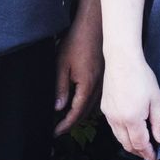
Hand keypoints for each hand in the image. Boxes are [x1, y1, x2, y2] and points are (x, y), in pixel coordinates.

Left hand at [54, 20, 102, 135]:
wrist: (94, 26)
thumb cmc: (77, 42)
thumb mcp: (62, 64)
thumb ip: (60, 88)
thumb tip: (58, 108)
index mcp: (87, 86)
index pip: (76, 114)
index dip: (65, 125)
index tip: (55, 132)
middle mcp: (98, 88)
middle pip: (85, 114)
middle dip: (72, 123)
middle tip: (59, 129)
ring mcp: (103, 83)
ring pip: (92, 106)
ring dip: (80, 115)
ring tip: (67, 119)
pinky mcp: (104, 77)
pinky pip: (96, 97)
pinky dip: (86, 105)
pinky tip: (80, 103)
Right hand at [101, 51, 159, 159]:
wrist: (121, 60)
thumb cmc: (141, 77)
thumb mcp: (156, 99)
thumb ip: (159, 122)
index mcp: (132, 119)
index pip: (141, 145)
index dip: (149, 154)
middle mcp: (118, 120)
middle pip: (128, 145)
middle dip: (140, 152)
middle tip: (150, 154)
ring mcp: (109, 115)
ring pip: (119, 138)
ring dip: (130, 145)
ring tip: (142, 144)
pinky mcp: (105, 109)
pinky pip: (114, 128)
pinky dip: (122, 134)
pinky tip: (131, 130)